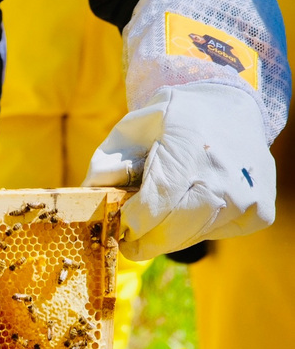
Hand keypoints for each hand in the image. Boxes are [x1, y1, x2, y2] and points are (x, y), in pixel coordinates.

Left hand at [82, 82, 275, 260]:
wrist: (231, 108)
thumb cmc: (171, 122)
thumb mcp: (132, 128)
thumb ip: (106, 162)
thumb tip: (89, 195)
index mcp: (187, 145)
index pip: (154, 203)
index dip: (130, 223)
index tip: (117, 228)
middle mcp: (223, 172)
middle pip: (173, 229)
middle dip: (143, 240)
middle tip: (129, 239)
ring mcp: (247, 194)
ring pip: (193, 236)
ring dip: (167, 236)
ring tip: (158, 221)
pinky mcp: (260, 211)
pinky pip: (216, 234)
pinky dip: (196, 230)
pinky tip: (192, 208)